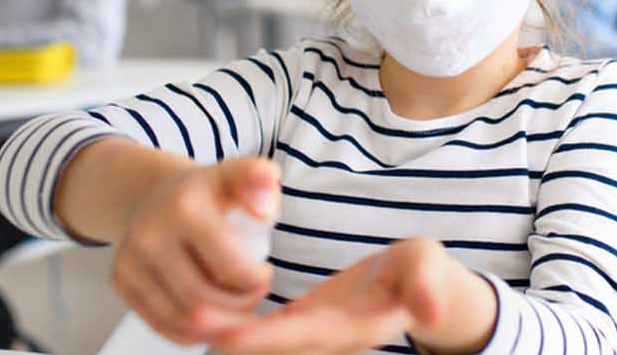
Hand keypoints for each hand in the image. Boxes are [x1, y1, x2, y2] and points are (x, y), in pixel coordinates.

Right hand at [113, 158, 279, 344]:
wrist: (157, 191)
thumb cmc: (208, 191)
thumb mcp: (239, 174)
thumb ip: (259, 178)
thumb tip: (264, 210)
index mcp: (184, 206)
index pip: (230, 267)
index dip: (256, 281)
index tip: (264, 273)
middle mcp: (149, 234)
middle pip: (202, 300)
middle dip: (238, 308)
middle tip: (252, 295)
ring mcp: (129, 260)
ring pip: (182, 320)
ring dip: (218, 325)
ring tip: (236, 309)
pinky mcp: (121, 281)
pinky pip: (161, 325)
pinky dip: (192, 333)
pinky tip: (213, 320)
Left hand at [214, 238, 492, 354]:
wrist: (422, 290)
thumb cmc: (422, 272)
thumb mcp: (428, 269)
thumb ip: (427, 287)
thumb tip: (431, 311)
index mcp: (354, 328)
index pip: (301, 336)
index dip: (264, 337)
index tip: (228, 334)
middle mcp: (329, 340)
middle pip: (271, 348)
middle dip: (231, 339)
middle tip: (189, 321)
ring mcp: (313, 337)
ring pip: (263, 344)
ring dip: (226, 336)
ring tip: (185, 316)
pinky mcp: (302, 328)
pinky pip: (263, 335)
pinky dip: (236, 330)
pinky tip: (204, 316)